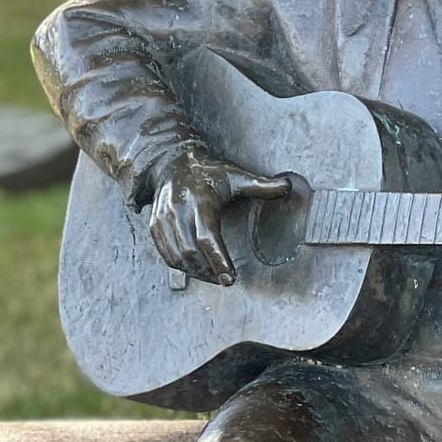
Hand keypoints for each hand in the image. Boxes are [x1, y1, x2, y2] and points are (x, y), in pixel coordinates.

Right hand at [146, 145, 290, 285]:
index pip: (208, 237)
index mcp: (200, 200)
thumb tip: (287, 187)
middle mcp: (178, 210)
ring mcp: (163, 218)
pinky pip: (164, 254)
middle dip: (208, 271)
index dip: (219, 261)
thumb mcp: (236, 175)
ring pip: (176, 257)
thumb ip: (261, 185)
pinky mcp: (154, 224)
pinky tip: (195, 268)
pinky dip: (180, 266)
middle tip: (224, 279)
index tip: (229, 279)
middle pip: (191, 252)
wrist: (173, 161)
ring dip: (195, 272)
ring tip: (211, 276)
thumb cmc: (208, 171)